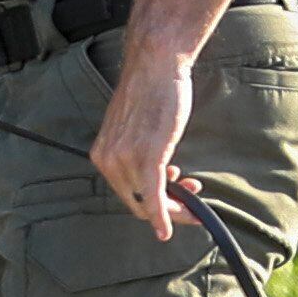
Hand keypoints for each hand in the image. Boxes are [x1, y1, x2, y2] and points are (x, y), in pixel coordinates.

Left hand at [90, 41, 203, 239]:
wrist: (156, 67)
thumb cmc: (151, 94)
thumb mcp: (135, 129)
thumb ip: (136, 153)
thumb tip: (157, 174)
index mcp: (102, 155)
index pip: (125, 193)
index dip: (150, 203)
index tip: (174, 199)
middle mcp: (108, 160)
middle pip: (136, 202)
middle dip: (166, 208)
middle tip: (191, 201)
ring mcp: (126, 159)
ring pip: (148, 202)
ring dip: (175, 207)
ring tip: (194, 190)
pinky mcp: (148, 156)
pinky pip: (155, 196)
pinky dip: (164, 216)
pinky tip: (169, 229)